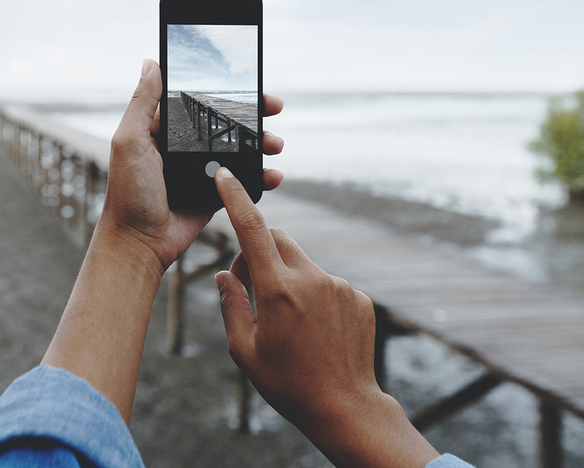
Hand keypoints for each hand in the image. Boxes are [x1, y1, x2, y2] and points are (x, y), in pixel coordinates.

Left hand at [96, 59, 283, 275]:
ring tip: (275, 145)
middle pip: (224, 123)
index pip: (198, 102)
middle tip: (274, 108)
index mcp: (162, 130)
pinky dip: (261, 177)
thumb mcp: (129, 141)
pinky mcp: (213, 195)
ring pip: (238, 150)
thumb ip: (142, 103)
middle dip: (251, 116)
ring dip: (261, 145)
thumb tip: (150, 62)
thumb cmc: (128, 193)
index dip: (224, 92)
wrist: (139, 243)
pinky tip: (273, 175)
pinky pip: (242, 181)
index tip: (249, 83)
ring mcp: (200, 171)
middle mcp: (182, 148)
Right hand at [213, 168, 438, 467]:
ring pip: (303, 264)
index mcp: (277, 290)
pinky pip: (328, 284)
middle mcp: (311, 279)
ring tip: (290, 323)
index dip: (235, 198)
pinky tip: (316, 332)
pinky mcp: (358, 298)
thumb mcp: (245, 350)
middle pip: (278, 240)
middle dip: (260, 252)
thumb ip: (231, 305)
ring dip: (289, 279)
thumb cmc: (289, 384)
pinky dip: (316, 297)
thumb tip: (225, 275)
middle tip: (252, 287)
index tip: (226, 175)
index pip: (252, 228)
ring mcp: (339, 287)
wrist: (346, 407)